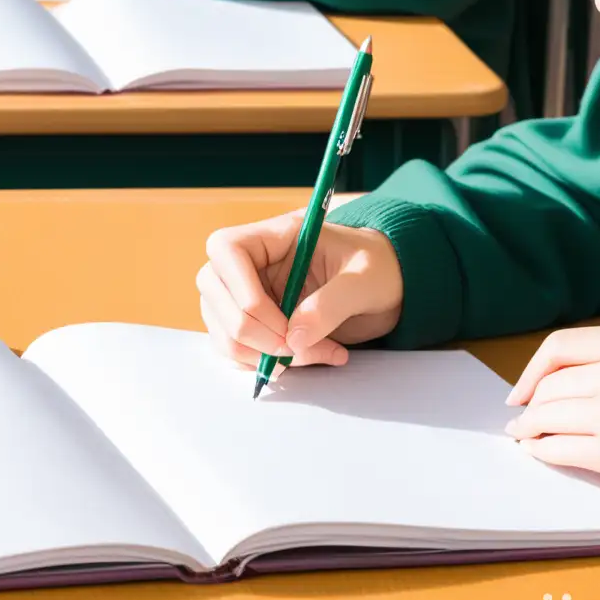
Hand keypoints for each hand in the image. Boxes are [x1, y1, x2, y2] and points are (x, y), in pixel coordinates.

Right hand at [196, 212, 404, 369]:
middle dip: (249, 331)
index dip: (241, 290)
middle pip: (212, 290)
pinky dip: (261, 363)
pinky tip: (305, 358)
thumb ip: (330, 305)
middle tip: (294, 350)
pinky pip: (235, 347)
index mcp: (276, 236)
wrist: (387, 287)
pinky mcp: (254, 321)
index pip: (226, 249)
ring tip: (313, 356)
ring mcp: (248, 292)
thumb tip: (294, 338)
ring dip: (256, 354)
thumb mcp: (364, 281)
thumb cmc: (377, 269)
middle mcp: (254, 262)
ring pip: (220, 326)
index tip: (280, 324)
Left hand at [503, 323, 599, 538]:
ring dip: (532, 430)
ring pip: (547, 414)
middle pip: (551, 382)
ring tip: (528, 439)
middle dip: (532, 405)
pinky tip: (542, 454)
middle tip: (523, 421)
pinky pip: (558, 447)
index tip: (523, 390)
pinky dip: (543, 451)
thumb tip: (566, 381)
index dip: (534, 369)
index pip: (562, 344)